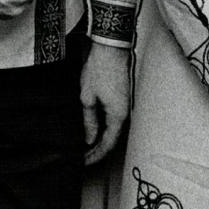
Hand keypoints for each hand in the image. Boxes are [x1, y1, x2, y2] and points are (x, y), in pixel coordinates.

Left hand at [81, 42, 131, 164]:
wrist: (111, 47)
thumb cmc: (100, 69)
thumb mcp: (87, 97)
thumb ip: (89, 120)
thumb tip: (90, 138)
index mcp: (118, 116)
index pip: (108, 144)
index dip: (95, 155)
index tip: (84, 162)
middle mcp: (125, 113)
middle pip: (112, 138)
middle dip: (97, 149)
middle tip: (83, 156)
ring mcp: (125, 105)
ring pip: (113, 129)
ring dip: (101, 138)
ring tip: (85, 145)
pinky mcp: (122, 97)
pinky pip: (114, 118)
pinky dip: (104, 126)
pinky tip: (93, 126)